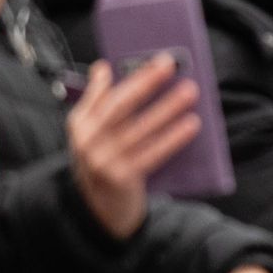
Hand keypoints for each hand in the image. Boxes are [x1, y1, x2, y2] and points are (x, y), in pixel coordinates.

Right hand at [66, 57, 201, 238]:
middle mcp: (88, 142)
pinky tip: (191, 125)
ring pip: (140, 128)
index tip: (155, 61)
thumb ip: (97, 100)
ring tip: (189, 92)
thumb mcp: (90, 133)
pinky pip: (152, 153)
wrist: (98, 211)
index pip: (107, 95)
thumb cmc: (102, 161)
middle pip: (121, 106)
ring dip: (166, 108)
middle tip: (170, 65)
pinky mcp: (122, 178)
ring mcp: (104, 161)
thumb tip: (102, 67)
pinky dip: (173, 138)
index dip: (130, 77)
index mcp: (80, 125)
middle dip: (146, 83)